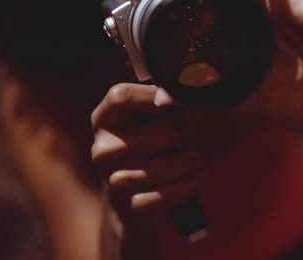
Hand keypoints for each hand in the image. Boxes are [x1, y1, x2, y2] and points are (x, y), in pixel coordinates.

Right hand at [91, 83, 204, 230]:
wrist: (136, 203)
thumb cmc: (153, 148)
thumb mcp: (152, 119)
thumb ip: (164, 102)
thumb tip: (169, 97)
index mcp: (104, 120)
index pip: (121, 96)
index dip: (156, 96)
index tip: (180, 102)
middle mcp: (103, 149)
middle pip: (167, 129)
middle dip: (190, 133)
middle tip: (195, 135)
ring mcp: (114, 180)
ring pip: (172, 162)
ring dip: (193, 161)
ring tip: (197, 158)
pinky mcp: (132, 206)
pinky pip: (173, 191)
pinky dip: (193, 183)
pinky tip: (199, 177)